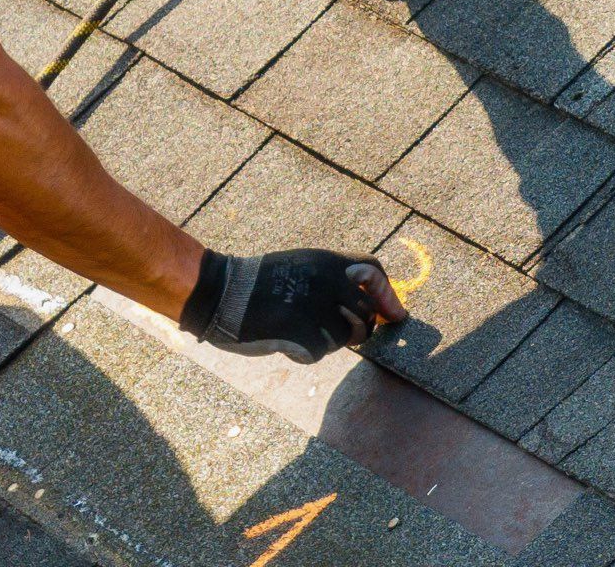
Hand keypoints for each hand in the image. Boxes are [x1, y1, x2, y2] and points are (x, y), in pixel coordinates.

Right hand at [178, 248, 406, 363]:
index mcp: (327, 260)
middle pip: (368, 314)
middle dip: (359, 329)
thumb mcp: (302, 266)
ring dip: (328, 341)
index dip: (387, 295)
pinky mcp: (303, 332)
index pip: (375, 271)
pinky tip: (284, 340)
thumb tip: (370, 303)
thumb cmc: (259, 282)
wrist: (220, 292)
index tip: (395, 315)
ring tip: (299, 329)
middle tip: (337, 332)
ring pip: (346, 338)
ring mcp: (316, 307)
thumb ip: (333, 279)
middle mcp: (327, 280)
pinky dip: (304, 353)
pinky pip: (319, 353)